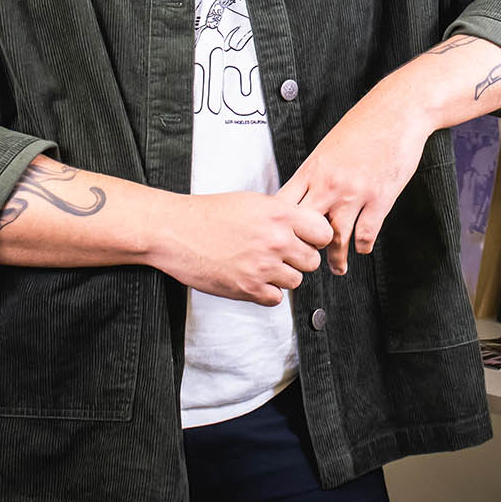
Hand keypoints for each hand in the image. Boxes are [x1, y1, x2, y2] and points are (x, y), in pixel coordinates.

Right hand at [152, 192, 332, 306]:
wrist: (177, 231)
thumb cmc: (210, 214)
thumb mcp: (254, 202)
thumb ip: (282, 215)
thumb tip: (304, 228)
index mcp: (280, 214)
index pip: (323, 233)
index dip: (316, 238)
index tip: (307, 240)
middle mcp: (275, 241)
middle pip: (312, 261)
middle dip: (299, 259)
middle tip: (282, 255)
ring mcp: (263, 266)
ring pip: (295, 281)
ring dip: (283, 276)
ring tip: (263, 265)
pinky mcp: (248, 289)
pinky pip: (276, 299)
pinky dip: (267, 292)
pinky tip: (254, 278)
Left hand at [280, 94, 432, 275]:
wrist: (397, 111)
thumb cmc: (364, 125)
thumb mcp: (328, 146)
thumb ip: (315, 173)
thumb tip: (302, 195)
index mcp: (313, 170)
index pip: (284, 206)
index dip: (279, 226)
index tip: (281, 238)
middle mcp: (329, 184)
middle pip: (304, 228)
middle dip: (302, 248)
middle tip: (305, 260)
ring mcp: (355, 194)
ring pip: (336, 240)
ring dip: (336, 259)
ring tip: (336, 267)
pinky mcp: (380, 199)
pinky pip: (366, 235)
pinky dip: (362, 246)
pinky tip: (361, 248)